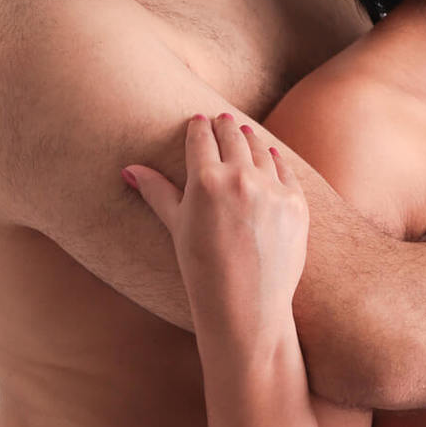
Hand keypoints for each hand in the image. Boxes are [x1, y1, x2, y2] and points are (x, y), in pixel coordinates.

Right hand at [122, 114, 308, 344]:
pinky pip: (285, 171)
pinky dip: (274, 161)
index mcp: (206, 180)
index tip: (197, 121)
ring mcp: (273, 189)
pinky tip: (269, 156)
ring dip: (249, 139)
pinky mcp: (296, 203)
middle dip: (224, 127)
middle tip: (221, 120)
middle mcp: (241, 178)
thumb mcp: (177, 226)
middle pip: (232, 137)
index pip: (201, 138)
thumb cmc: (203, 269)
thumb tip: (129, 169)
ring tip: (243, 134)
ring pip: (260, 150)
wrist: (246, 306)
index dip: (198, 127)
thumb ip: (157, 192)